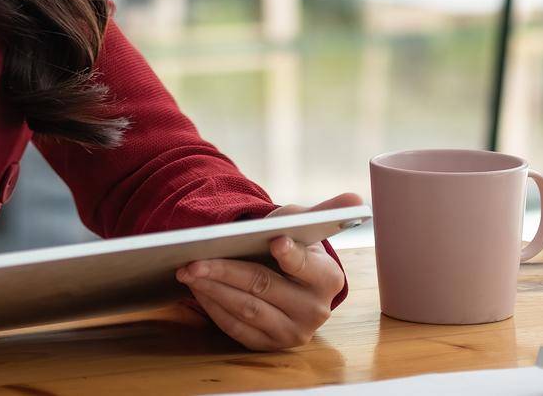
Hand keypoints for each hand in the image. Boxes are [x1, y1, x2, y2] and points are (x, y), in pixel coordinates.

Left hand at [176, 192, 361, 349]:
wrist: (292, 282)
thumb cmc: (297, 246)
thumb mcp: (309, 226)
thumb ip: (325, 212)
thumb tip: (355, 198)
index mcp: (329, 279)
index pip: (307, 267)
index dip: (291, 255)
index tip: (273, 240)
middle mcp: (314, 311)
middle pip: (264, 287)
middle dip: (226, 271)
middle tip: (195, 259)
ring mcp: (291, 332)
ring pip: (245, 309)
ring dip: (212, 289)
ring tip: (187, 270)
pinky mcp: (268, 344)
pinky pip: (236, 328)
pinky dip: (213, 307)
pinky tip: (196, 289)